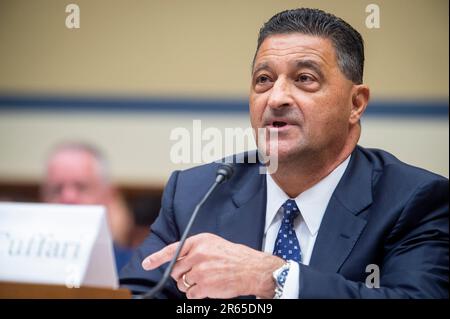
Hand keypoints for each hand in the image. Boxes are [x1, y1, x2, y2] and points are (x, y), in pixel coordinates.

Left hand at [142, 233, 283, 298]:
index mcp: (198, 242)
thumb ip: (194, 248)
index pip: (172, 249)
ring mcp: (200, 271)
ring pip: (182, 283)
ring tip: (206, 280)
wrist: (250, 268)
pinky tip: (208, 288)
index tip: (146, 264)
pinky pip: (190, 294)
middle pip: (175, 270)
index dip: (157, 258)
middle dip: (181, 275)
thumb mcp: (212, 244)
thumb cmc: (233, 256)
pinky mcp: (204, 286)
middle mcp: (197, 254)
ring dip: (190, 285)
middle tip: (195, 274)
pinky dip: (197, 294)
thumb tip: (177, 259)